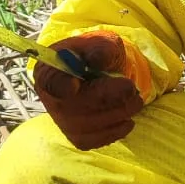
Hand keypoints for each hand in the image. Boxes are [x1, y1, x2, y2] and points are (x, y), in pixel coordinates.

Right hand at [34, 30, 149, 149]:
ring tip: (135, 101)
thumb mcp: (103, 42)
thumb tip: (97, 59)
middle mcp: (50, 98)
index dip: (60, 85)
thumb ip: (101, 48)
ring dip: (118, 114)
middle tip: (133, 89)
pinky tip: (126, 118)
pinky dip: (115, 131)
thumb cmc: (99, 54)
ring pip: (86, 126)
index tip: (74, 86)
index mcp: (50, 70)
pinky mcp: (76, 136)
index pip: (50, 81)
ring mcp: (61, 120)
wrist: (104, 72)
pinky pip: (93, 140)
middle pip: (73, 107)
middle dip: (109, 98)